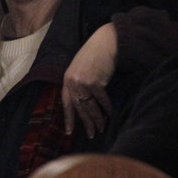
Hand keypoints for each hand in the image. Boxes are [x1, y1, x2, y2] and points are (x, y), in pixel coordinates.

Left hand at [61, 23, 116, 137]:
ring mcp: (83, 83)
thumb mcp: (81, 68)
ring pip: (90, 107)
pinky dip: (107, 108)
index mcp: (67, 79)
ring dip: (97, 119)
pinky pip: (102, 100)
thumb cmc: (95, 54)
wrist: (105, 42)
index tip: (69, 132)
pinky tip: (111, 115)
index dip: (69, 118)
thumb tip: (82, 102)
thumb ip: (78, 83)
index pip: (66, 103)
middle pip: (79, 108)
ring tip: (102, 128)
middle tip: (91, 135)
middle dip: (86, 123)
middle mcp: (72, 82)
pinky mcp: (95, 83)